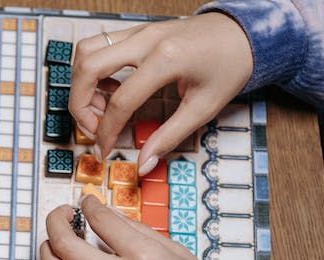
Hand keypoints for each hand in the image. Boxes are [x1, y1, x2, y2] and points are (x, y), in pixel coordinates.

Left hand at [39, 195, 230, 259]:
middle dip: (55, 221)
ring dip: (48, 251)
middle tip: (59, 215)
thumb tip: (108, 215)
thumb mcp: (176, 252)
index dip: (88, 205)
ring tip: (53, 242)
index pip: (100, 220)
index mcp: (143, 257)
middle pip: (65, 244)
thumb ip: (138, 231)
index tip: (87, 202)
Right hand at [69, 12, 252, 175]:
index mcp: (166, 59)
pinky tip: (110, 90)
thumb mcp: (204, 107)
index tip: (104, 150)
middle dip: (80, 104)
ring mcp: (139, 32)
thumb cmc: (230, 65)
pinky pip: (98, 46)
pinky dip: (92, 70)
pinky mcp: (137, 32)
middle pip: (88, 67)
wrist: (244, 33)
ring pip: (86, 50)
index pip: (120, 100)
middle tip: (93, 128)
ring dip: (82, 83)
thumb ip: (169, 137)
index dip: (106, 131)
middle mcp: (146, 40)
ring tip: (98, 108)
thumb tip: (143, 164)